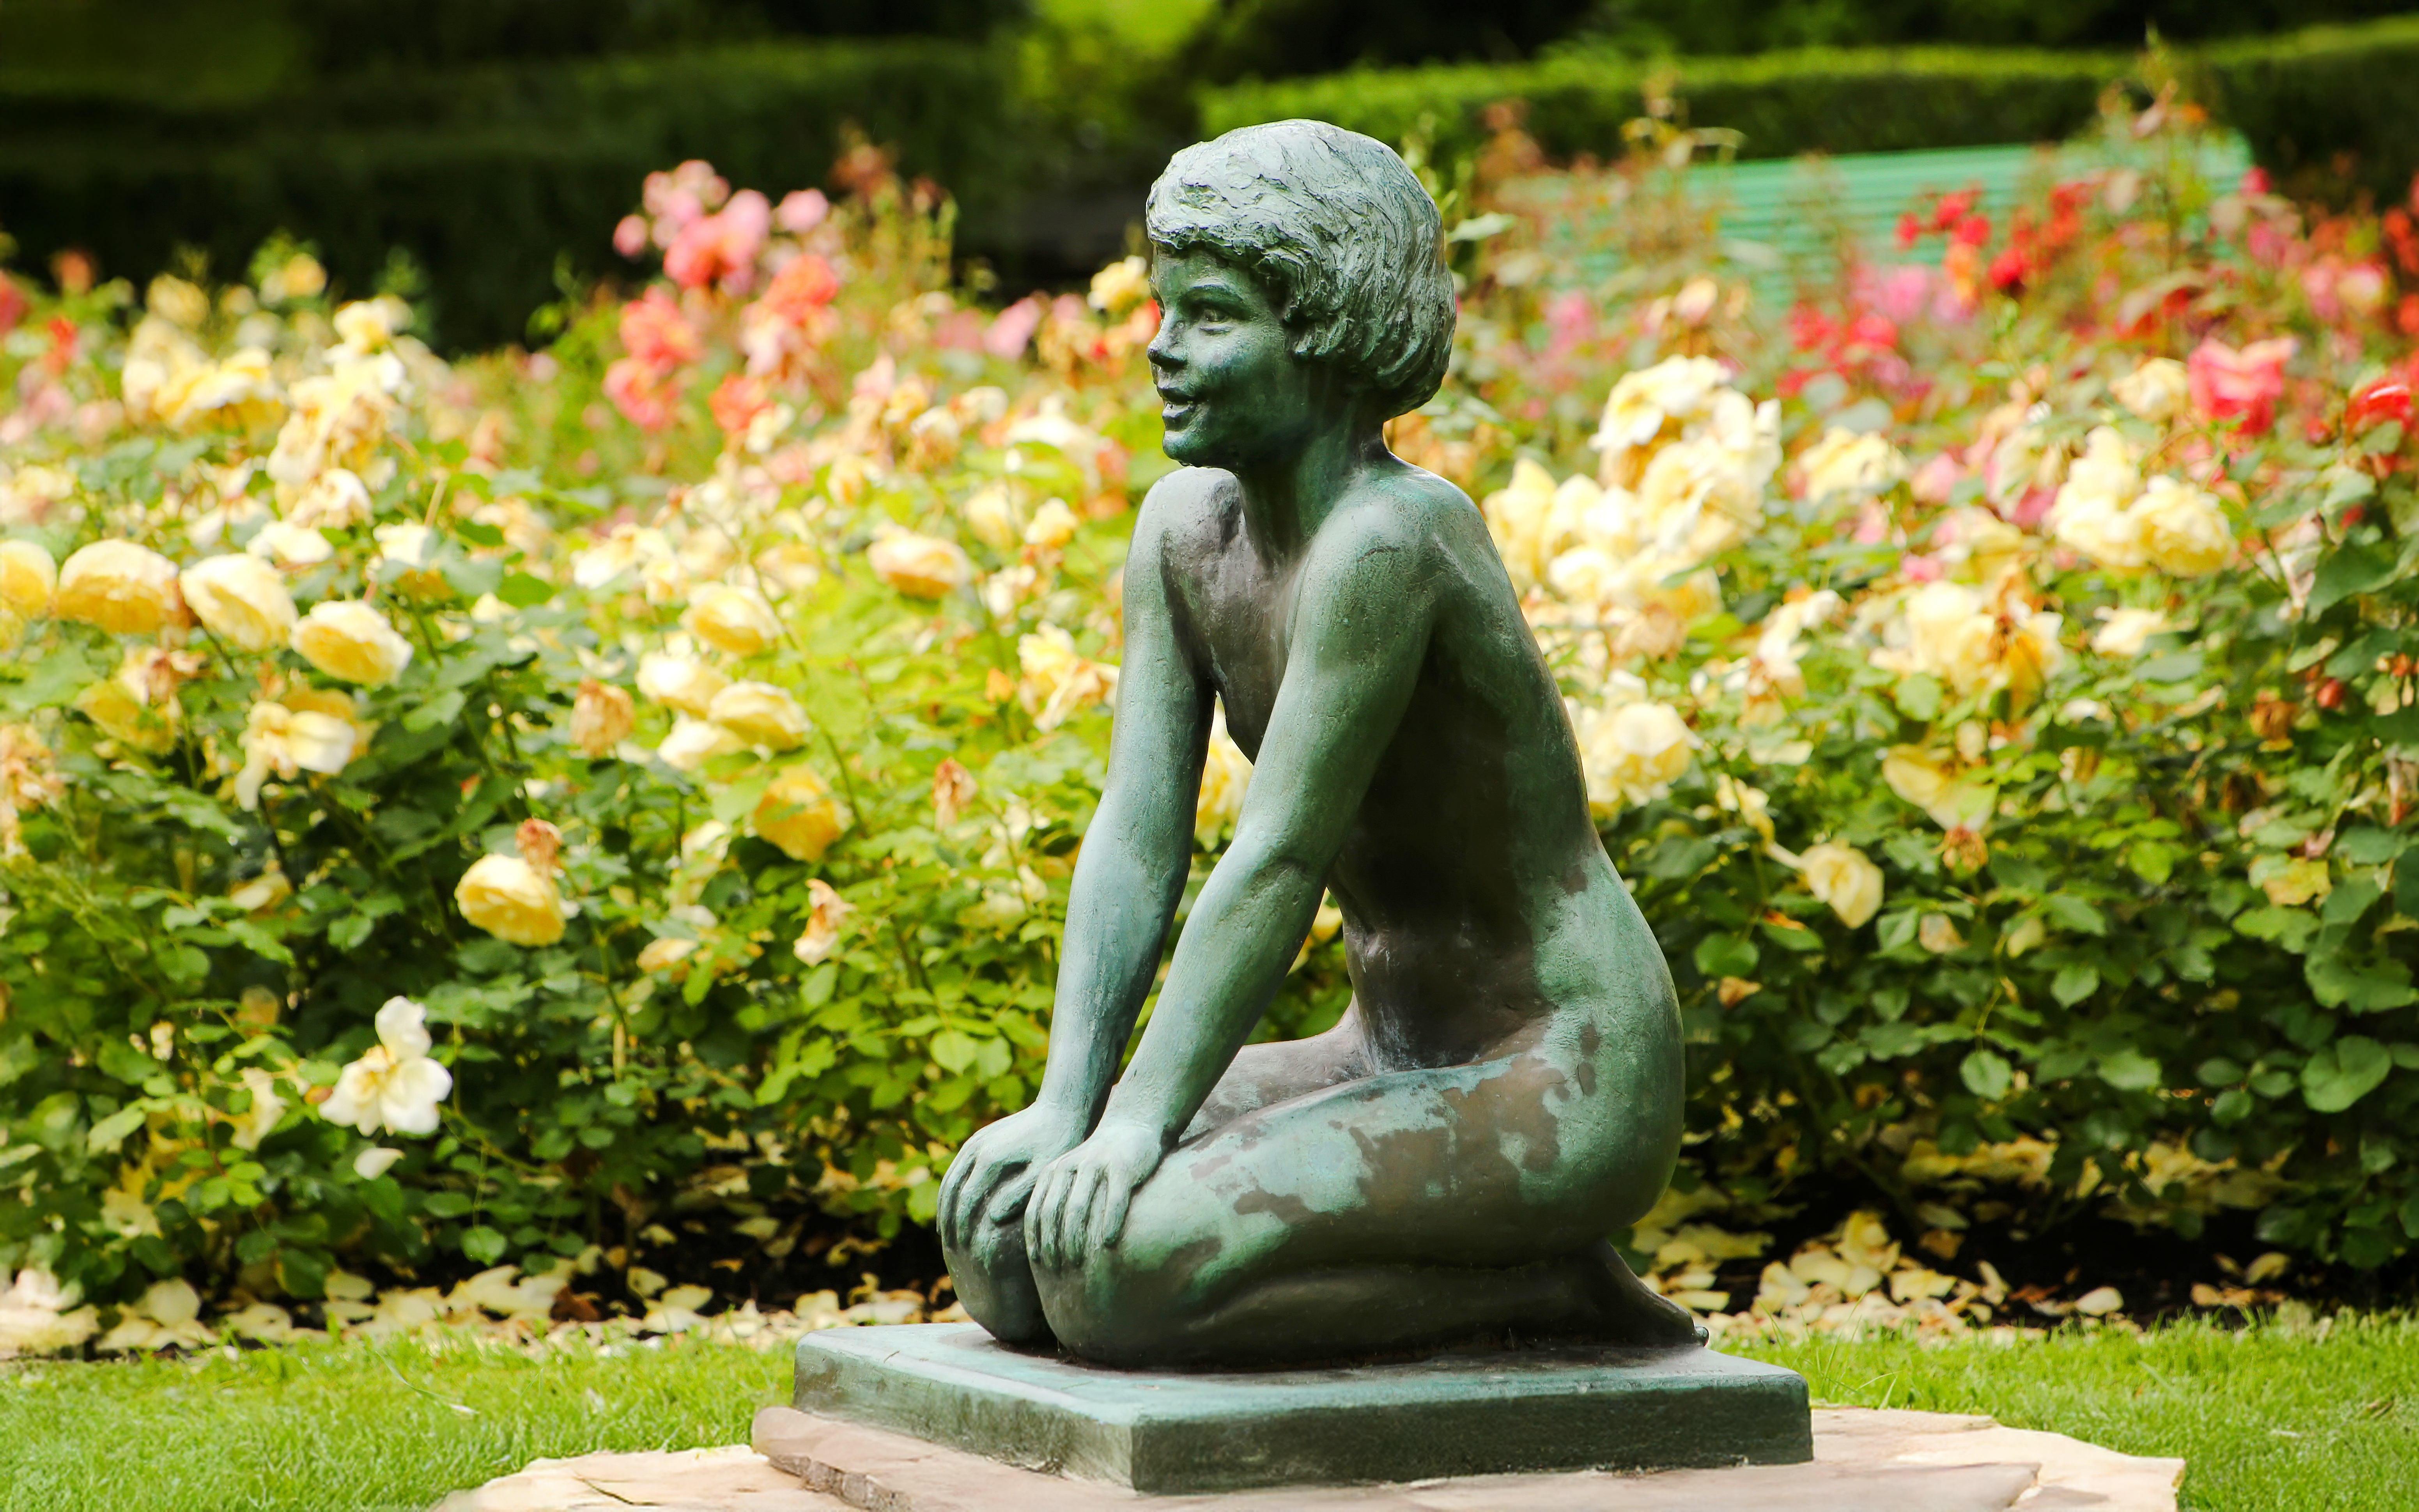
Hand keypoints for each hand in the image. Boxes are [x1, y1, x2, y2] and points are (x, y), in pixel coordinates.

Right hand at [937, 1101, 1088, 1253]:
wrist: (1060, 1109)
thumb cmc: (1059, 1145)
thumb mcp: (1043, 1173)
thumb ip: (1018, 1195)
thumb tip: (993, 1218)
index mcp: (991, 1158)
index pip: (967, 1201)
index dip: (963, 1227)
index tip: (962, 1249)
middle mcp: (976, 1148)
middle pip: (952, 1191)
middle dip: (948, 1220)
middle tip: (948, 1246)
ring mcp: (974, 1141)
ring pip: (950, 1179)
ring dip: (945, 1206)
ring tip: (946, 1231)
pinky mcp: (978, 1138)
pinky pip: (956, 1169)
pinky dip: (951, 1191)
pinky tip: (956, 1206)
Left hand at [1026, 1119, 1165, 1270]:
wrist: (1132, 1126)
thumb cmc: (1099, 1162)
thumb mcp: (1071, 1175)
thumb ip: (1057, 1200)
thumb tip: (1043, 1246)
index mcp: (1053, 1171)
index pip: (1037, 1210)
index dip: (1035, 1237)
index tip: (1038, 1262)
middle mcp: (1070, 1166)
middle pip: (1054, 1212)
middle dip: (1053, 1243)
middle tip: (1057, 1270)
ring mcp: (1096, 1165)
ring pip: (1079, 1207)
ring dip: (1076, 1238)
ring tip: (1077, 1264)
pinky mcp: (1122, 1167)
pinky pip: (1114, 1199)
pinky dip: (1109, 1223)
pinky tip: (1108, 1244)